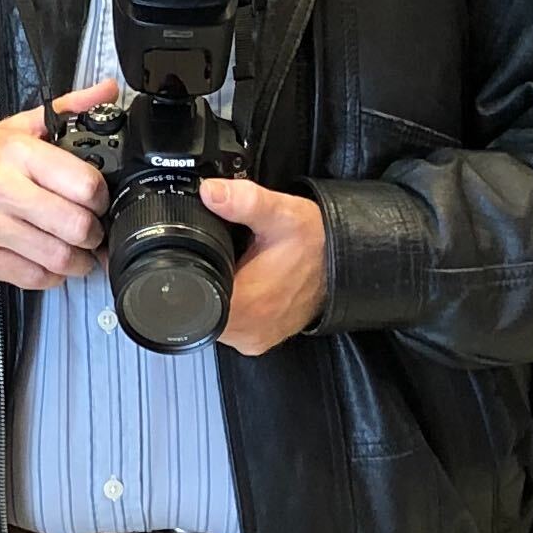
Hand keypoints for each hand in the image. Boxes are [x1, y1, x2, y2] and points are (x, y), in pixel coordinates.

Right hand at [0, 82, 118, 287]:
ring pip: (56, 256)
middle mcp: (1, 188)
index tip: (98, 201)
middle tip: (92, 232)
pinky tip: (51, 264)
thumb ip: (65, 109)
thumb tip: (107, 90)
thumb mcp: (15, 127)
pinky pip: (32, 277)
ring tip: (78, 253)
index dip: (101, 198)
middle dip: (93, 234)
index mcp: (16, 152)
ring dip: (78, 260)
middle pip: (75, 225)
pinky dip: (51, 276)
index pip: (83, 183)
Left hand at [199, 178, 329, 353]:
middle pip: (199, 308)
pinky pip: (231, 324)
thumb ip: (244, 201)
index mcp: (247, 305)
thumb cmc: (318, 245)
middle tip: (230, 259)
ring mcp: (255, 338)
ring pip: (213, 318)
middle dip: (204, 282)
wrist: (345, 265)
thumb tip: (211, 193)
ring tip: (239, 271)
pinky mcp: (261, 339)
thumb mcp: (281, 214)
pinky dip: (232, 304)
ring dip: (217, 295)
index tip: (201, 257)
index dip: (187, 275)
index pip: (191, 299)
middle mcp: (249, 329)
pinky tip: (246, 285)